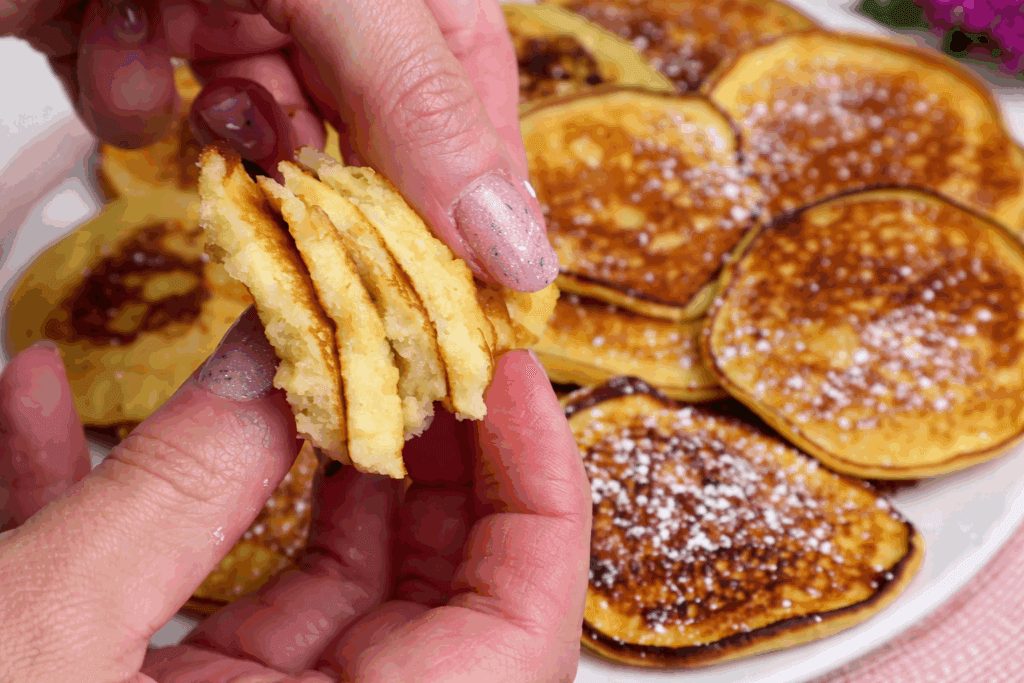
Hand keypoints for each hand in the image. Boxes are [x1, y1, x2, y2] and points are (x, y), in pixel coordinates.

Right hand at [0, 307, 591, 682]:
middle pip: (431, 580)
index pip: (520, 626)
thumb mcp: (44, 646)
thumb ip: (169, 495)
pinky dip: (132, 508)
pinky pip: (186, 595)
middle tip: (393, 332)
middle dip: (415, 442)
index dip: (542, 487)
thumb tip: (264, 357)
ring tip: (267, 344)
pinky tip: (58, 409)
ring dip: (278, 455)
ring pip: (315, 574)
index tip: (513, 371)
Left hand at [1, 0, 557, 291]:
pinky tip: (111, 43)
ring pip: (258, 131)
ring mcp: (223, 14)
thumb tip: (518, 244)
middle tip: (353, 250)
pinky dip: (130, 97)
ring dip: (229, 133)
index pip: (466, 75)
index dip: (479, 172)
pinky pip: (158, 111)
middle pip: (369, 122)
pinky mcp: (138, 40)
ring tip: (212, 108)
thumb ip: (420, 104)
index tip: (486, 270)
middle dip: (343, 178)